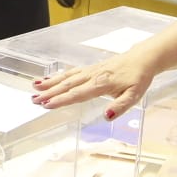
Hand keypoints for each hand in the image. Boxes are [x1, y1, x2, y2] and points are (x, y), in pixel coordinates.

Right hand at [32, 50, 156, 115]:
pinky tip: (48, 80)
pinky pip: (71, 72)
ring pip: (67, 77)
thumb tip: (106, 117)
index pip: (78, 94)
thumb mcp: (134, 96)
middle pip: (68, 85)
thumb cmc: (138, 78)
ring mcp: (90, 71)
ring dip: (50, 83)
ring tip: (35, 88)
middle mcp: (93, 76)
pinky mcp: (90, 69)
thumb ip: (120, 107)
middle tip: (34, 100)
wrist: (142, 59)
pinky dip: (58, 76)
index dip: (62, 100)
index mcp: (102, 84)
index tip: (47, 105)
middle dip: (50, 93)